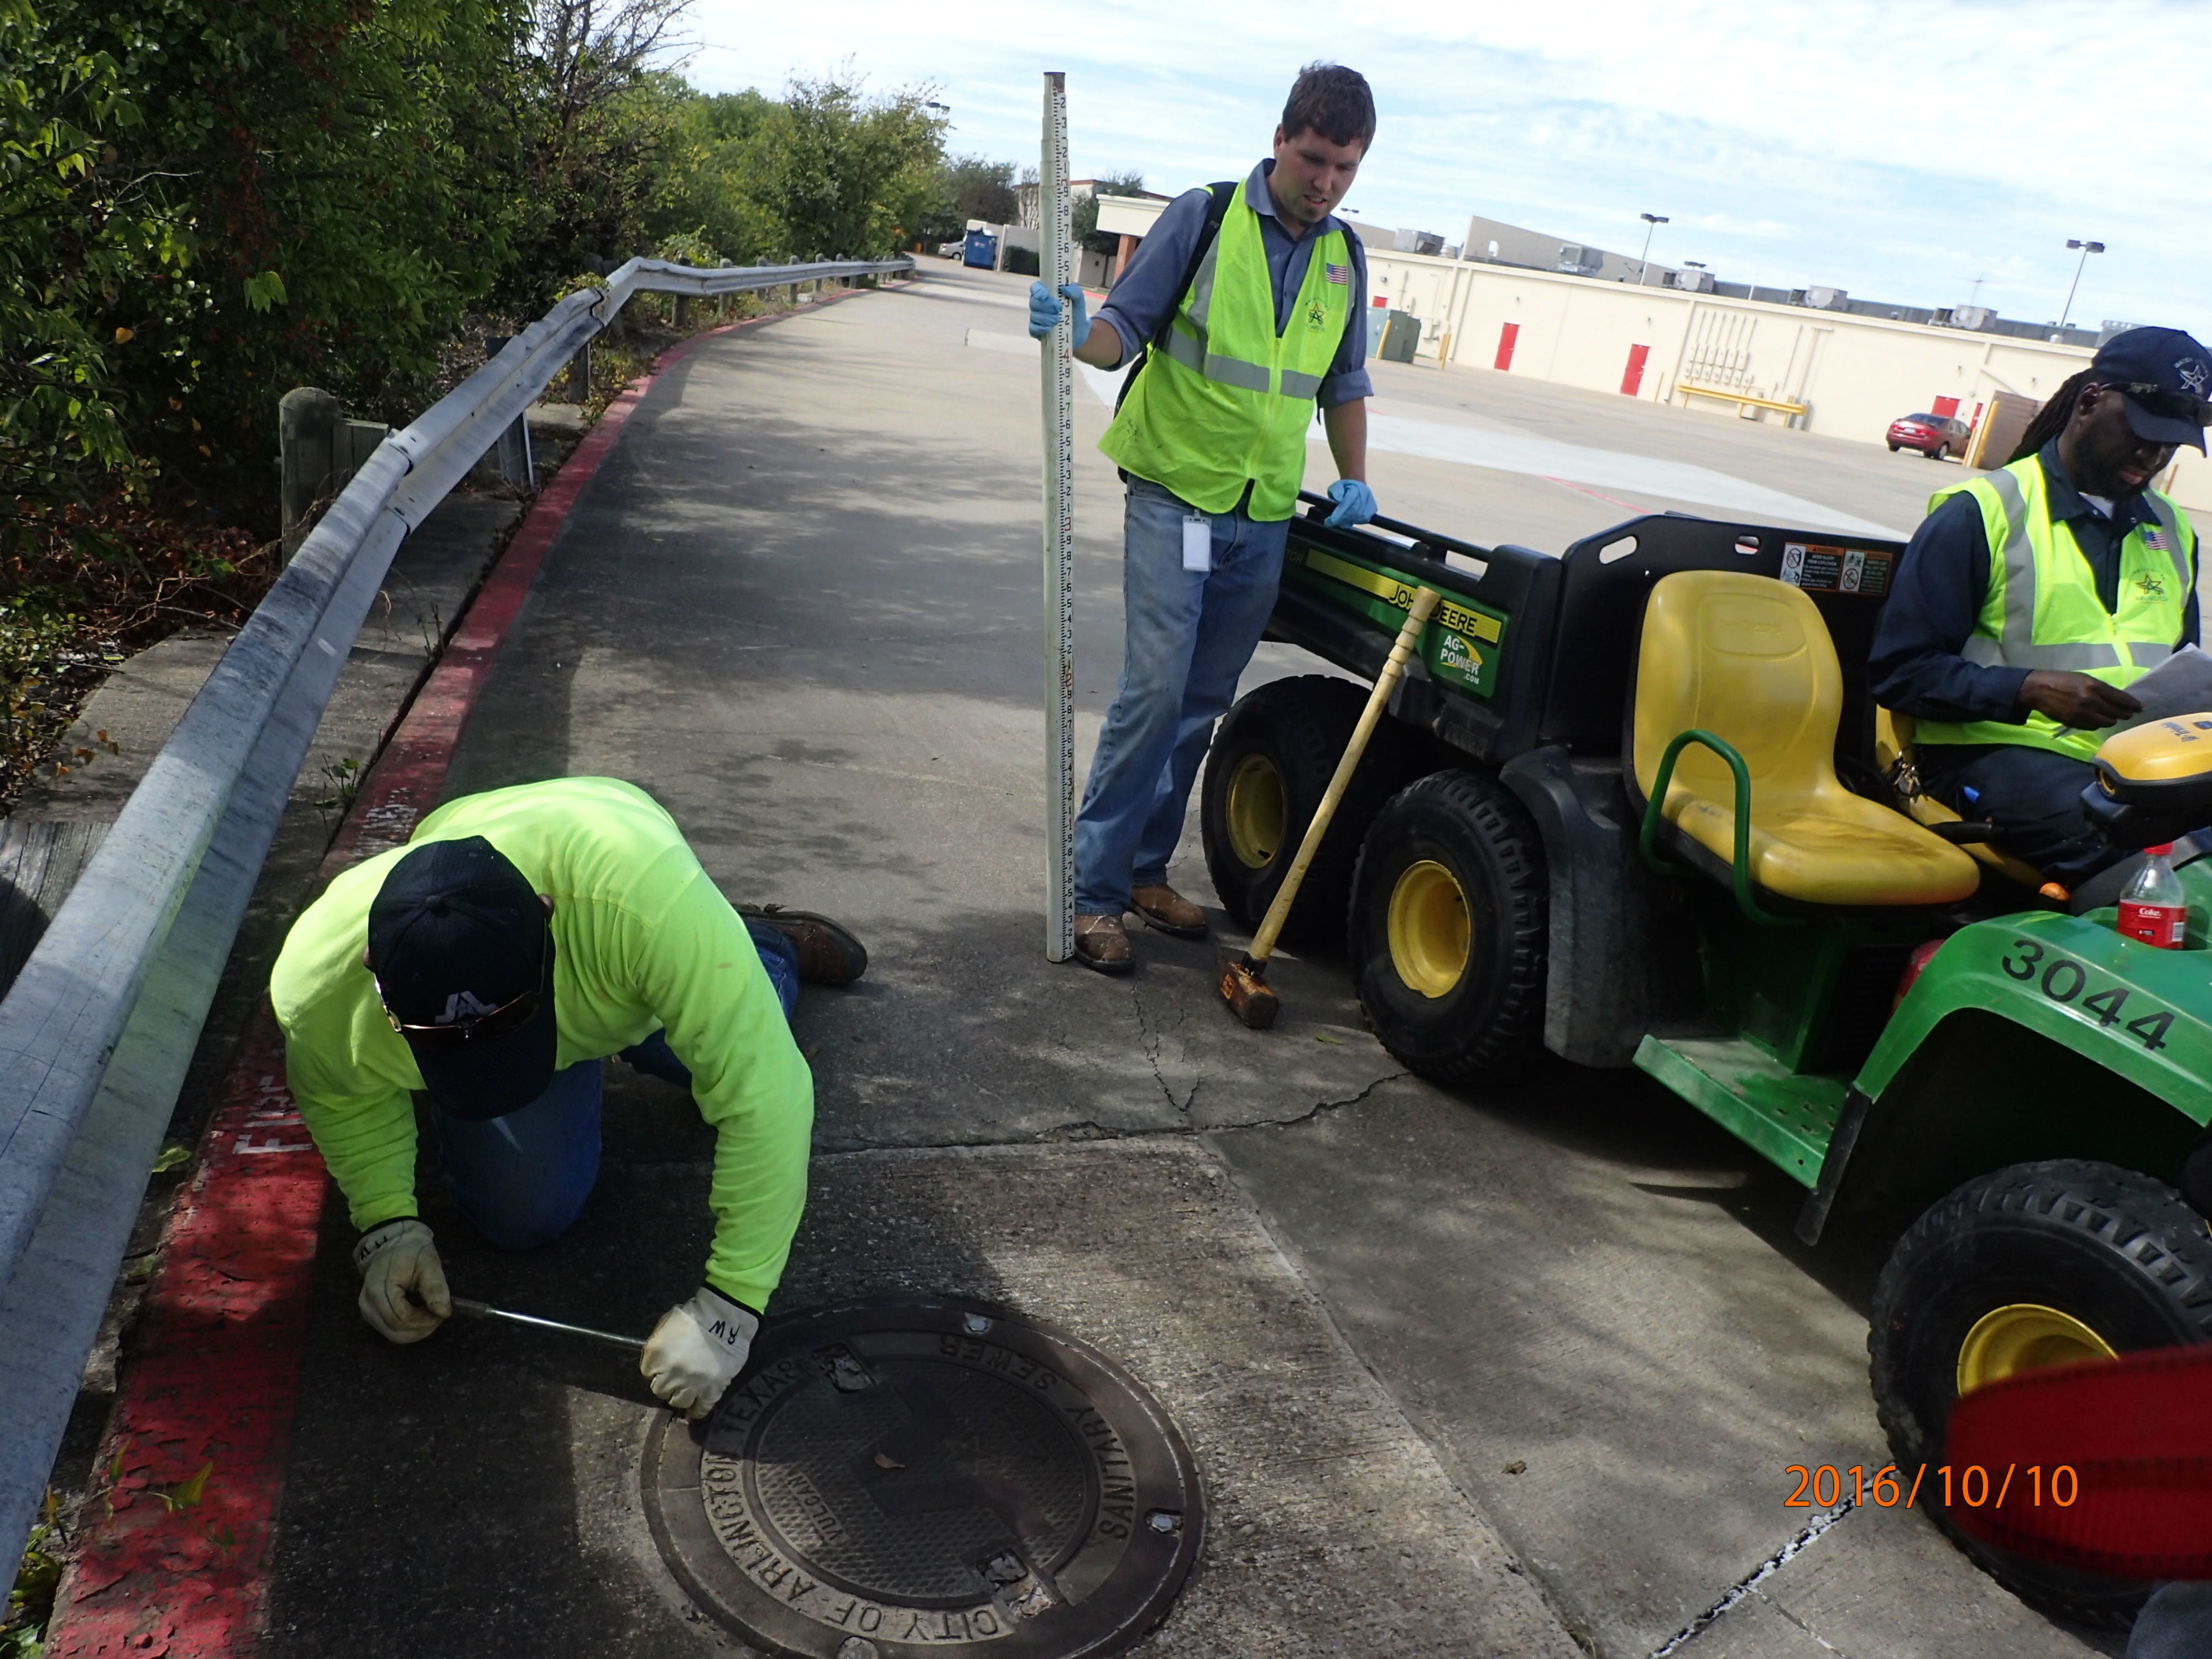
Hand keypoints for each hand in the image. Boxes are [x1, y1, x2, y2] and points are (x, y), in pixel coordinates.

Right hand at [352, 1218, 449, 1343]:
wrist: (392, 1244)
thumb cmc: (411, 1251)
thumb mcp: (429, 1262)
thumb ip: (435, 1287)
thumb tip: (444, 1312)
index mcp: (380, 1287)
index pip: (402, 1317)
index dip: (425, 1320)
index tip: (443, 1311)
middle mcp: (368, 1302)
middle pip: (397, 1331)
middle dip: (422, 1327)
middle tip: (438, 1314)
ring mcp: (366, 1310)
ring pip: (394, 1335)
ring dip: (416, 1330)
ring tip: (429, 1313)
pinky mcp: (370, 1314)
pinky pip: (390, 1331)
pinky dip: (408, 1328)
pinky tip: (419, 1315)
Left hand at [642, 1286, 757, 1418]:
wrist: (726, 1317)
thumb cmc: (695, 1315)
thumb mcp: (667, 1321)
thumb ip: (657, 1342)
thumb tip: (656, 1358)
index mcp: (655, 1354)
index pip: (647, 1372)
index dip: (656, 1368)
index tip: (663, 1365)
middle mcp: (669, 1373)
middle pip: (659, 1389)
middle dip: (666, 1382)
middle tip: (675, 1375)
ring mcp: (690, 1384)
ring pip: (677, 1401)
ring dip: (679, 1395)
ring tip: (686, 1389)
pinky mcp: (710, 1390)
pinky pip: (700, 1408)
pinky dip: (696, 1411)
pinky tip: (694, 1411)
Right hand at [1028, 281, 1088, 345]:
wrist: (1079, 334)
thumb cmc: (1076, 314)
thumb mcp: (1080, 302)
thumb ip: (1075, 291)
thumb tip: (1064, 289)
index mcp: (1047, 293)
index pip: (1036, 287)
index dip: (1037, 290)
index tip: (1045, 295)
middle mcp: (1039, 304)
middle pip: (1033, 302)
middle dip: (1047, 306)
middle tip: (1059, 309)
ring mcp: (1037, 318)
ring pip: (1034, 316)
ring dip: (1047, 318)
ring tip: (1058, 321)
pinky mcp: (1036, 331)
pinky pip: (1033, 329)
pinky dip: (1041, 329)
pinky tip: (1049, 329)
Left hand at [1324, 477, 1375, 528]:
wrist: (1356, 484)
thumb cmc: (1343, 488)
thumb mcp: (1336, 486)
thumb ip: (1336, 491)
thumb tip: (1338, 499)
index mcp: (1355, 487)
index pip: (1348, 500)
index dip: (1340, 511)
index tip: (1332, 520)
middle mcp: (1365, 493)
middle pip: (1353, 510)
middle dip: (1341, 519)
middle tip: (1329, 523)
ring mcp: (1370, 501)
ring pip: (1358, 517)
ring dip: (1346, 521)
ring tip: (1337, 520)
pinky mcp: (1373, 509)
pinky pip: (1363, 520)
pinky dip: (1354, 521)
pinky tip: (1348, 519)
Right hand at [2018, 669, 2141, 728]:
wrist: (2038, 689)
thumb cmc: (2062, 680)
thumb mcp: (2084, 678)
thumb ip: (2101, 688)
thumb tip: (2118, 698)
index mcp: (2094, 686)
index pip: (2121, 699)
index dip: (2132, 705)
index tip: (2140, 708)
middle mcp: (2091, 700)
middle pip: (2116, 713)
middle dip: (2125, 714)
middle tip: (2129, 714)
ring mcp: (2082, 713)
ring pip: (2106, 722)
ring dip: (2111, 720)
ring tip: (2112, 717)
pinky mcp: (2074, 722)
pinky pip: (2093, 726)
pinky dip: (2097, 723)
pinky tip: (2096, 719)